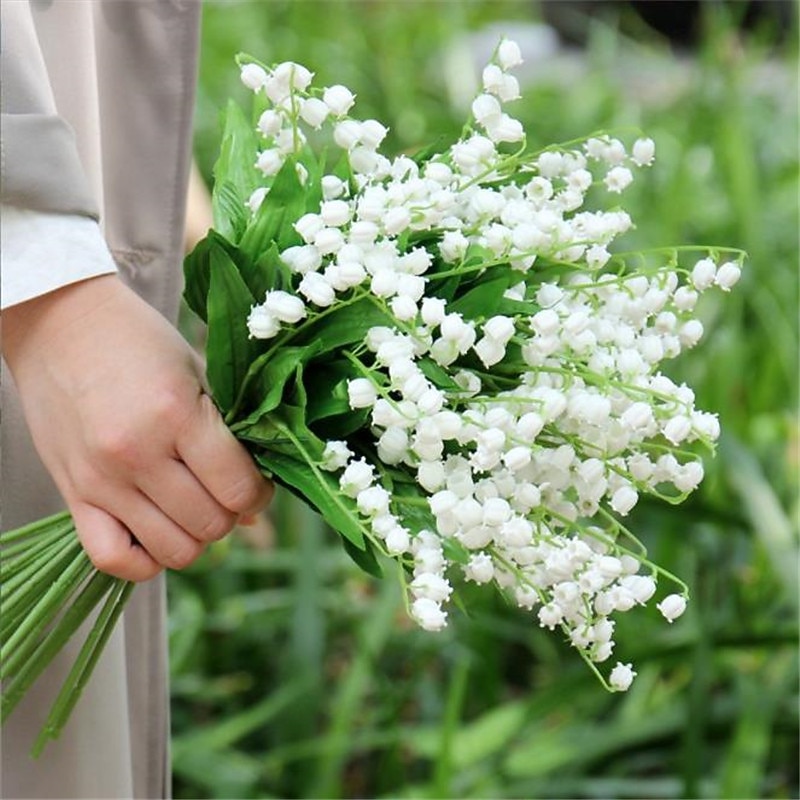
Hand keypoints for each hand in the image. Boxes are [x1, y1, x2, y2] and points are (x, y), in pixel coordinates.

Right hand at [2, 274, 272, 580]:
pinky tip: (157, 531)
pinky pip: (113, 560)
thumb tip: (252, 509)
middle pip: (210, 524)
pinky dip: (144, 560)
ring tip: (195, 509)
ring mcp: (101, 480)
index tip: (257, 484)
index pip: (238, 488)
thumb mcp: (199, 375)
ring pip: (173, 550)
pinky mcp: (73, 495)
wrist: (63, 324)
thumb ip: (229, 438)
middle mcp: (137, 454)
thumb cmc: (140, 343)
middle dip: (231, 514)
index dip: (259, 493)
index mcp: (176, 414)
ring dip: (196, 537)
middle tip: (226, 492)